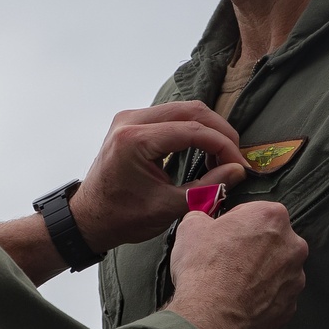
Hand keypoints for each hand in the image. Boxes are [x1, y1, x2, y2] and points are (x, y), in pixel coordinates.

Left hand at [68, 102, 246, 253]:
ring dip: (207, 129)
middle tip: (236, 157)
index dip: (223, 145)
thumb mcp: (167, 208)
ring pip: (182, 109)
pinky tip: (203, 150)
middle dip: (219, 132)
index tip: (240, 165)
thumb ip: (206, 188)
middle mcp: (130, 120)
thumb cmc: (121, 217)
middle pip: (190, 110)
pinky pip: (170, 116)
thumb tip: (238, 170)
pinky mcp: (132, 122)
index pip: (192, 130)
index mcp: (134, 140)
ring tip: (221, 156)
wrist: (88, 218)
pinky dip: (191, 129)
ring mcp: (129, 118)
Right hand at [167, 201, 306, 328]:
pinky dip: (261, 298)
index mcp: (272, 217)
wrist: (211, 315)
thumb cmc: (204, 267)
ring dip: (259, 274)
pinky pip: (275, 297)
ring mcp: (295, 278)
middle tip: (226, 260)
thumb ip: (202, 217)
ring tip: (232, 284)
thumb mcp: (191, 227)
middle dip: (252, 248)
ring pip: (276, 270)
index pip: (253, 212)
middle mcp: (293, 245)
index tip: (222, 235)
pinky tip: (240, 301)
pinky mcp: (290, 306)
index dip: (234, 223)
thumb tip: (202, 221)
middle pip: (271, 241)